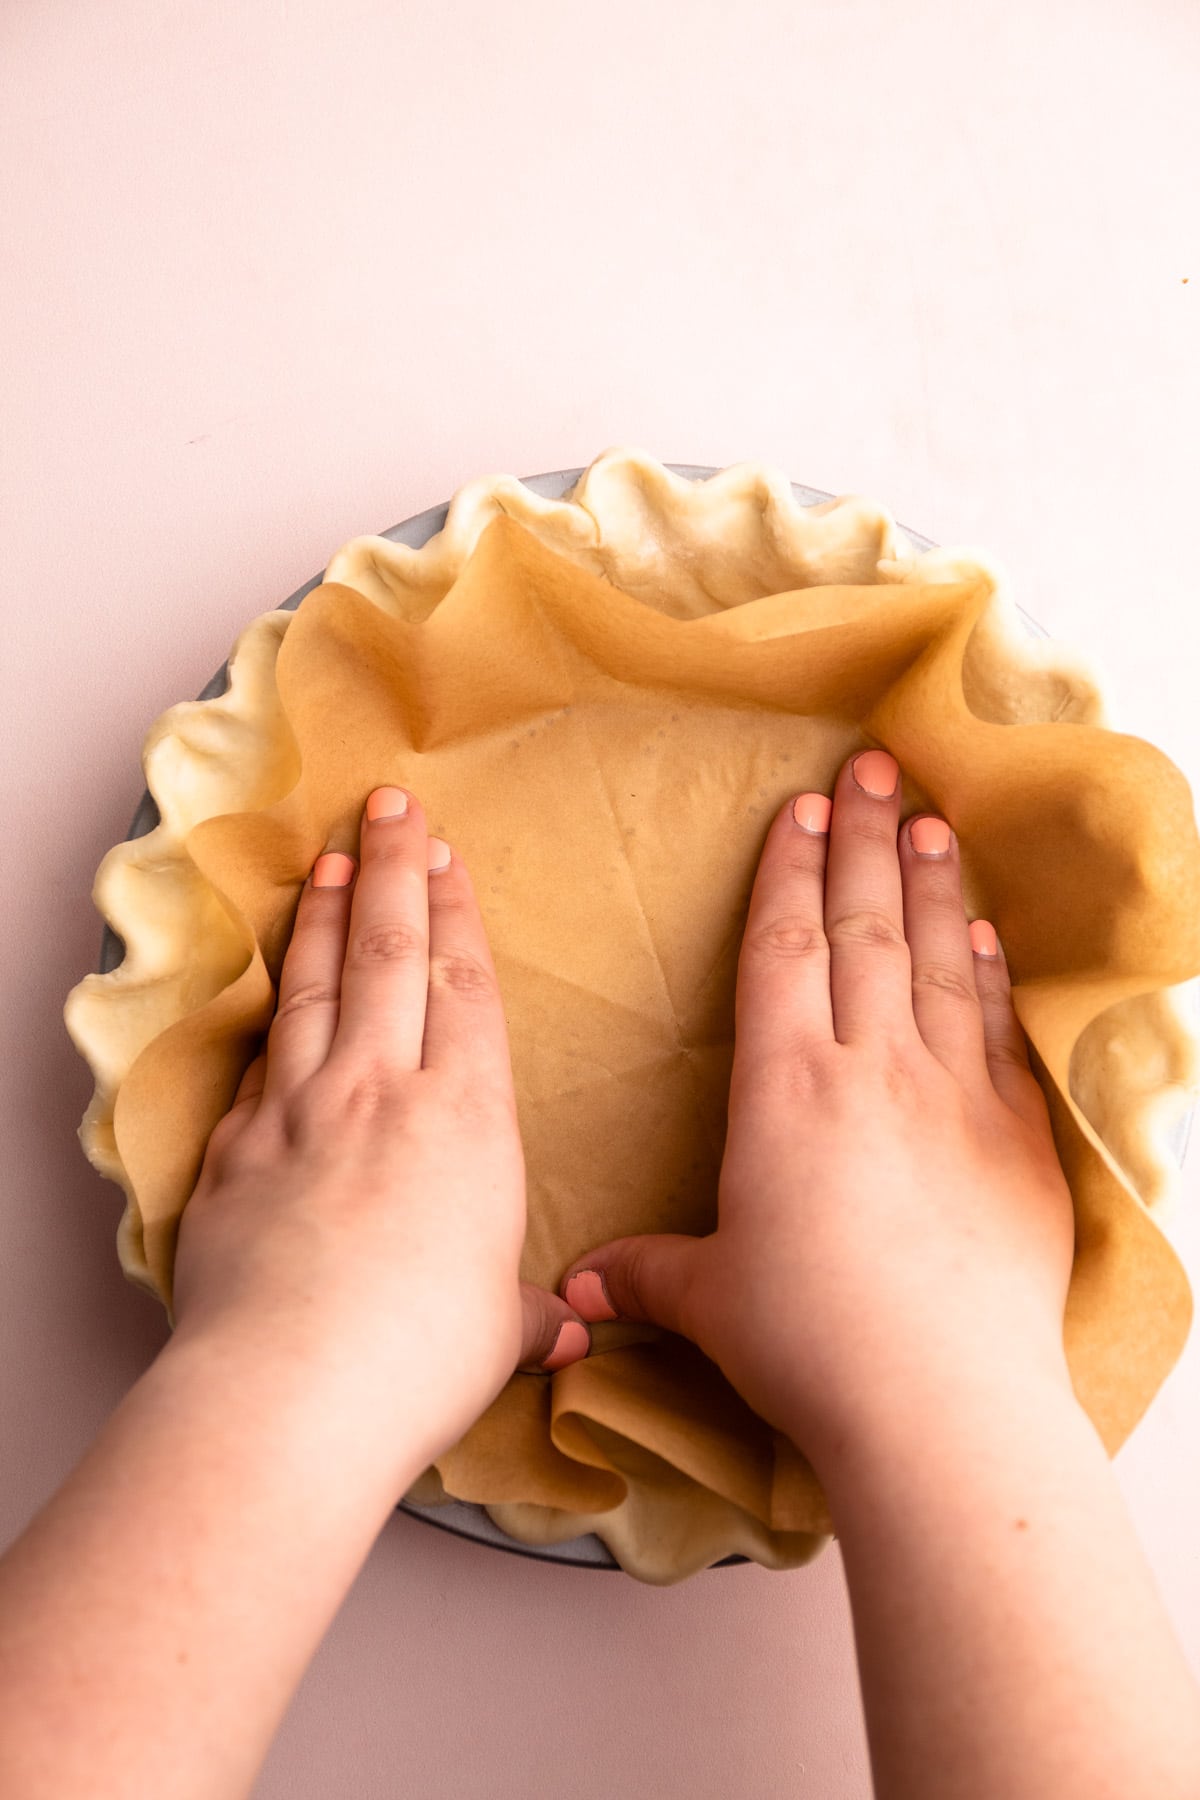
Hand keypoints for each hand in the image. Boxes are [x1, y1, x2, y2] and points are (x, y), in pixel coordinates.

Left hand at [171, 786, 591, 1474]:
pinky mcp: (231, 1152)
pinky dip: (268, 1020)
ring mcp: (297, 1113)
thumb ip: (529, 1309)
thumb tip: (569, 1326)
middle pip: (386, 954)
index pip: (461, 985)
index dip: (453, 912)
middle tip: (388, 804)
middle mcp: (380, 1092)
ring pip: (313, 988)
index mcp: (465, 1118)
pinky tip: (273, 998)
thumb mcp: (501, 1330)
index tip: (444, 855)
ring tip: (327, 858)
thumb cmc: (418, 1361)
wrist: (291, 1393)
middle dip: (391, 869)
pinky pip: (256, 1065)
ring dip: (323, 917)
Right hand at [559, 749, 1075, 1470]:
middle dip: (867, 839)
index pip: (785, 949)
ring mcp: (954, 1097)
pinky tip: (988, 935)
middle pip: (867, 927)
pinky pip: (1000, 1031)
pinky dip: (993, 974)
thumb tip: (574, 1289)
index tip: (804, 809)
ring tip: (934, 820)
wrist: (940, 1402)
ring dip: (935, 885)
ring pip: (942, 962)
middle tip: (878, 765)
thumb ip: (644, 1273)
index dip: (792, 871)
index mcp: (786, 1089)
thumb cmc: (811, 1344)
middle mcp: (872, 1070)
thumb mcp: (709, 1300)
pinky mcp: (1016, 1141)